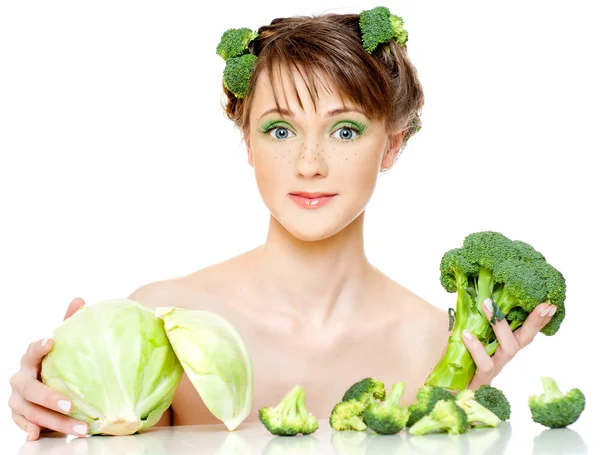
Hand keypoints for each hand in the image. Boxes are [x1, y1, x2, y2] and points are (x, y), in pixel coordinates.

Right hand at [8, 298, 88, 440]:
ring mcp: (18, 398)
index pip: (32, 351)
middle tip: (70, 405)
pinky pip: (24, 424)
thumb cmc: (58, 363)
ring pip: (32, 412)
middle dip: (50, 398)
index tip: (51, 342)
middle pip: (31, 389)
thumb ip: (70, 323)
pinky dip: (32, 429)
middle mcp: (21, 378)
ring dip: (55, 422)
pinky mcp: (20, 416)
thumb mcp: (65, 346)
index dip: (39, 347)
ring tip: (80, 427)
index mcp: (32, 359)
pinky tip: (39, 434)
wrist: (49, 387)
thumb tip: (79, 300)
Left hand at [462, 298, 556, 389]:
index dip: (538, 321)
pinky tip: (466, 334)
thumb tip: (469, 292)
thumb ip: (468, 319)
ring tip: (486, 303)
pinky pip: (485, 365)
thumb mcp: (461, 334)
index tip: (550, 305)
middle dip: (535, 322)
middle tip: (543, 305)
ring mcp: (494, 370)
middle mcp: (502, 358)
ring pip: (509, 349)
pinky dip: (476, 348)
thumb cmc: (454, 358)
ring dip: (500, 325)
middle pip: (525, 340)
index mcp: (501, 346)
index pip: (524, 332)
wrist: (440, 387)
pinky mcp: (481, 381)